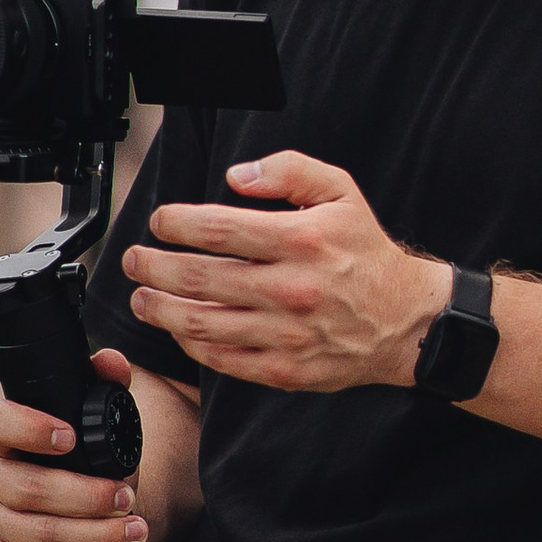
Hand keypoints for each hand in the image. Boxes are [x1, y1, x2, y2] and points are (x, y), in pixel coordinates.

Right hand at [0, 347, 148, 541]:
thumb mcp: (95, 417)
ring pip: (39, 538)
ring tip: (137, 533)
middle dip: (87, 498)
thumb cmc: (80, 452)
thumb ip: (105, 383)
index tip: (71, 437)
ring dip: (96, 540)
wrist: (73, 504)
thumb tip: (112, 362)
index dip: (29, 429)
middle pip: (27, 491)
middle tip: (129, 498)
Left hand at [124, 150, 448, 392]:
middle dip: (153, 268)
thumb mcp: (342, 193)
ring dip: (160, 310)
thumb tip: (237, 176)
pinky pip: (223, 359)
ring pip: (202, 324)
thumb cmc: (366, 254)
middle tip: (134, 261)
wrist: (407, 321)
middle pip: (199, 278)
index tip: (159, 222)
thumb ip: (290, 171)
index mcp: (302, 241)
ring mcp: (287, 334)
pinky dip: (192, 344)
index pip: (218, 229)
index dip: (175, 224)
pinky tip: (179, 329)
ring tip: (142, 299)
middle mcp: (292, 289)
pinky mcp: (285, 370)